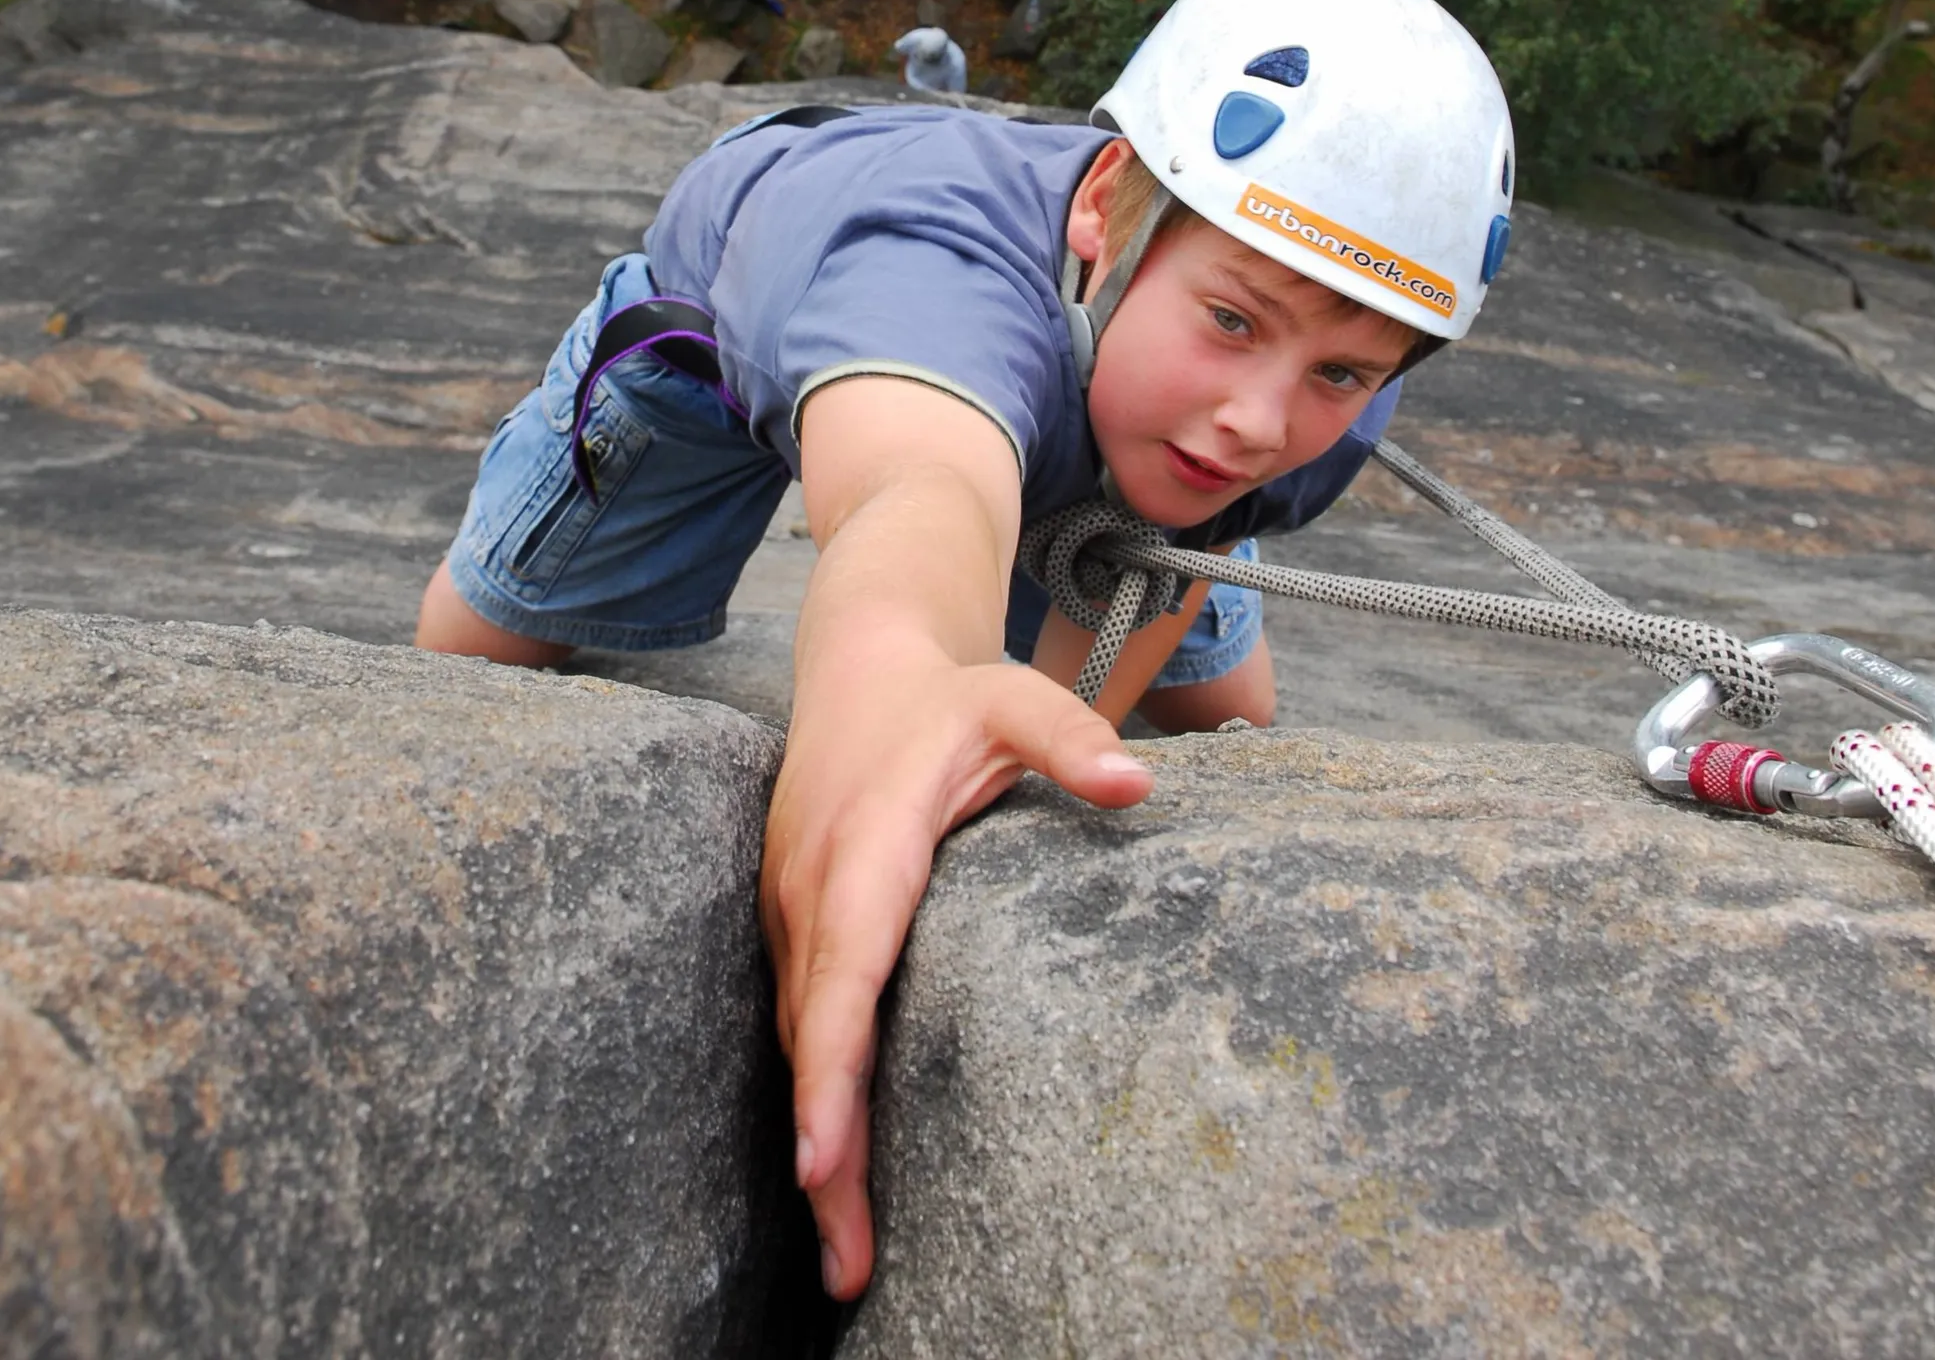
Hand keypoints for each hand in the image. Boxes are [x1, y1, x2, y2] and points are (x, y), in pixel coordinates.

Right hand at [761, 652, 1152, 1298]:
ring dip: (817, 1147)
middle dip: (825, 1156)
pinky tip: (839, 1166)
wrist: (859, 666)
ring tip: (849, 1251)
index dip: (833, 1072)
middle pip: (812, 1042)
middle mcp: (812, 893)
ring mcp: (792, 912)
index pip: (844, 975)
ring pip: (799, 1046)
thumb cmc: (946, 698)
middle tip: (852, 1266)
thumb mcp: (1014, 699)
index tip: (825, 1161)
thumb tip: (1142, 785)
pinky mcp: (795, 926)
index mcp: (864, 852)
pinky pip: (802, 1025)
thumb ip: (1071, 738)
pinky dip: (815, 1099)